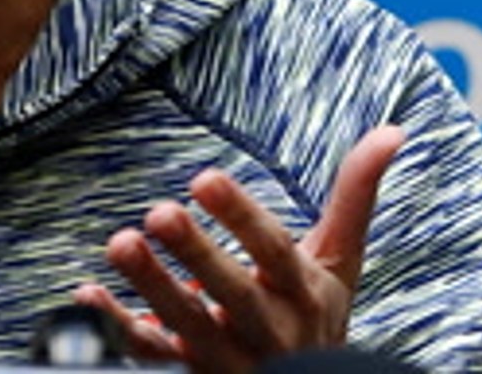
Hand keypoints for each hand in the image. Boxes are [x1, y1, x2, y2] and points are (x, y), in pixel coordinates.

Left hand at [74, 125, 404, 373]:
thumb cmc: (318, 316)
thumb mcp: (342, 260)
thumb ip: (355, 194)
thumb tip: (392, 131)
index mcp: (304, 294)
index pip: (276, 252)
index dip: (242, 217)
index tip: (205, 178)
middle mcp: (270, 331)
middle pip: (234, 295)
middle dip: (197, 256)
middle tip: (159, 212)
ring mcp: (229, 359)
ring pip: (188, 329)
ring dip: (152, 288)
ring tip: (119, 243)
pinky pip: (151, 359)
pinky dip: (118, 329)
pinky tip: (89, 295)